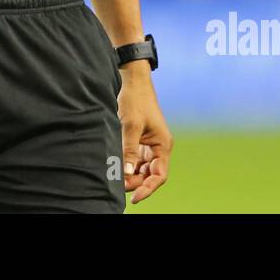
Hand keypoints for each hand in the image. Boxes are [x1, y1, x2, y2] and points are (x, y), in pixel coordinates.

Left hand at [119, 62, 171, 204]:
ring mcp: (148, 145)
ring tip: (116, 179)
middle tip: (119, 186)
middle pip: (149, 175)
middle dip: (136, 182)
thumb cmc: (135, 100)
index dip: (148, 189)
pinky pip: (134, 160)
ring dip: (130, 175)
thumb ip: (129, 150)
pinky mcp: (138, 141)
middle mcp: (158, 148)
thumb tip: (126, 172)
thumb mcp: (131, 125)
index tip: (135, 198)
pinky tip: (116, 168)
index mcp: (163, 145)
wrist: (132, 82)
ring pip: (141, 169)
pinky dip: (126, 165)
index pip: (159, 175)